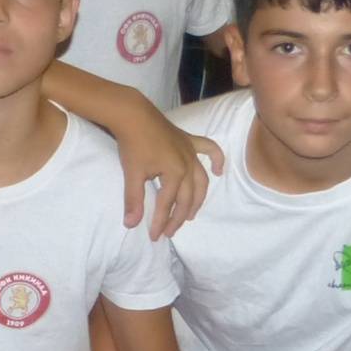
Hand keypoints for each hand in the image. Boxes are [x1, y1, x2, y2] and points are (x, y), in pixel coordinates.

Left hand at [112, 113, 222, 239]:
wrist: (133, 114)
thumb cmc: (132, 144)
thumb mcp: (132, 174)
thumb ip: (134, 200)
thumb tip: (131, 224)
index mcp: (175, 174)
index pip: (168, 204)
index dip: (160, 222)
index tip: (153, 236)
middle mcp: (188, 165)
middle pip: (187, 197)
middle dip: (179, 217)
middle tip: (169, 231)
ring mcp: (191, 152)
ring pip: (201, 180)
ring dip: (198, 199)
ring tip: (190, 214)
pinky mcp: (189, 140)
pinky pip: (210, 149)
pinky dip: (217, 159)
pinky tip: (219, 171)